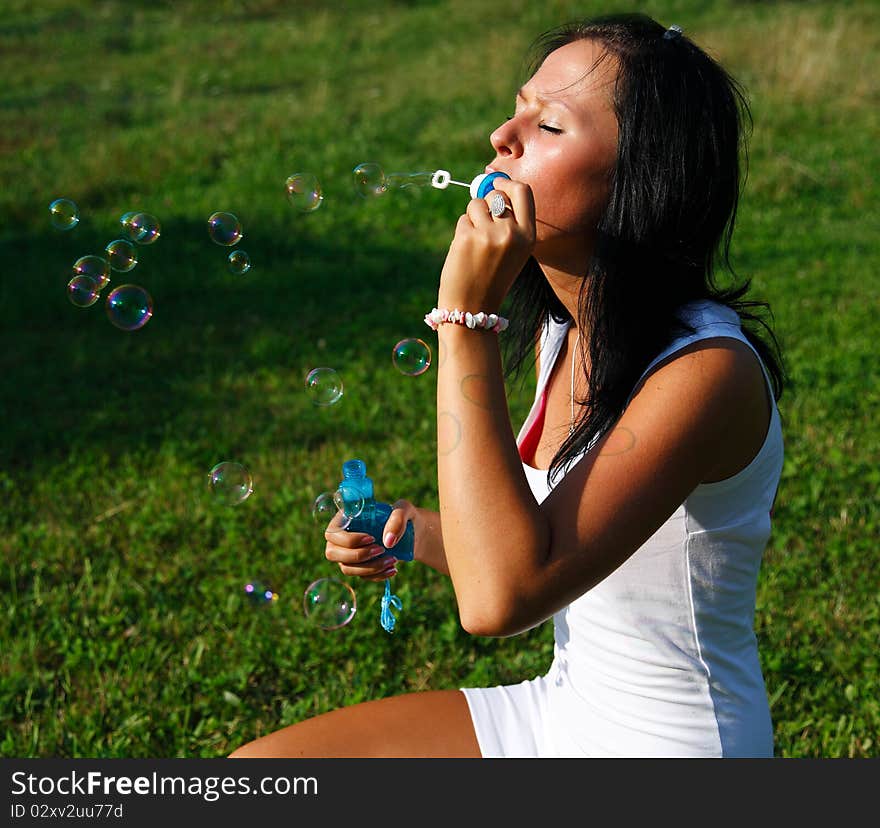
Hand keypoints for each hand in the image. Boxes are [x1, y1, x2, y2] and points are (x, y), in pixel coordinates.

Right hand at [323, 502, 414, 581]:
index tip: (372, 538)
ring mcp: (348, 554)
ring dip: (370, 568)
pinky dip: (377, 575)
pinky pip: (361, 577)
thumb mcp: (405, 509)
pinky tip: (393, 569)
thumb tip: (388, 542)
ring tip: (393, 560)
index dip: (348, 539)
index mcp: (345, 518)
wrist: (413, 533)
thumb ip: (397, 519)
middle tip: (381, 549)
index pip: (332, 532)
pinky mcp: (359, 567)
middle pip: (332, 553)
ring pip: (347, 568)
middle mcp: (341, 537)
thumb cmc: (404, 516)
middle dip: (358, 555)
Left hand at [438, 177, 535, 310]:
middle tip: (481, 224)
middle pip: (496, 195)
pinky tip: (465, 252)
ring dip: (471, 218)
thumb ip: (510, 223)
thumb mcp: (513, 252)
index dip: (508, 183)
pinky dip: (462, 232)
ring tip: (474, 243)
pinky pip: (463, 220)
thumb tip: (494, 187)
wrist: (472, 308)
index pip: (523, 192)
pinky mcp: (468, 237)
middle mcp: (512, 233)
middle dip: (485, 202)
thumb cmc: (492, 278)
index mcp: (529, 237)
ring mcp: (489, 235)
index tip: (497, 183)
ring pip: (476, 204)